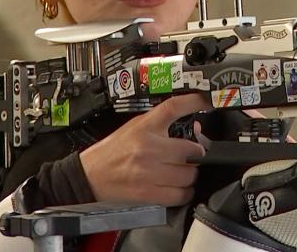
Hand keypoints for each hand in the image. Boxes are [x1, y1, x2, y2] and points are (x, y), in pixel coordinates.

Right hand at [79, 93, 210, 205]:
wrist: (89, 175)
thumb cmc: (113, 151)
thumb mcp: (135, 127)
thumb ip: (162, 125)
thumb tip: (194, 128)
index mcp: (144, 127)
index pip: (173, 107)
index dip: (194, 101)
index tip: (207, 101)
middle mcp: (148, 148)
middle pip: (192, 150)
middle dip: (195, 154)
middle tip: (189, 155)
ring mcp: (149, 172)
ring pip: (190, 174)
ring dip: (189, 174)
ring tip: (179, 171)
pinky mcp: (148, 193)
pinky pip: (181, 194)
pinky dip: (184, 192)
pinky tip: (176, 186)